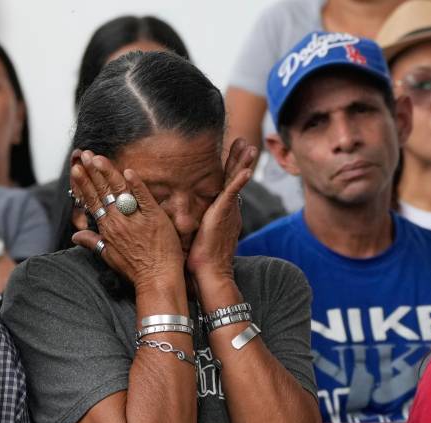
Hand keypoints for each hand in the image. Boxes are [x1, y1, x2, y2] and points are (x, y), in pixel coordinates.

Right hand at [70, 150, 183, 290]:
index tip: (75, 169)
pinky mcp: (154, 217)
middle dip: (91, 171)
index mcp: (107, 228)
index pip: (92, 201)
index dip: (83, 184)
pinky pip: (143, 197)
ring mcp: (136, 218)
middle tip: (83, 154)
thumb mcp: (109, 256)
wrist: (156, 279)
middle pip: (102, 191)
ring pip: (118, 191)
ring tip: (97, 157)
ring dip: (107, 172)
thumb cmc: (135, 270)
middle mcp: (118, 221)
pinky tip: (127, 171)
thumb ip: (92, 242)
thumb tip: (75, 237)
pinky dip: (135, 185)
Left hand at [185, 138, 255, 281]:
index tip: (231, 152)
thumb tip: (181, 219)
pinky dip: (240, 182)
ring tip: (249, 146)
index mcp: (222, 213)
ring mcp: (228, 212)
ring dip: (243, 163)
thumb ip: (193, 223)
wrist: (210, 274)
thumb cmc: (200, 260)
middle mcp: (229, 210)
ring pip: (236, 182)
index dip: (230, 168)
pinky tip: (247, 171)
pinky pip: (233, 195)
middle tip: (243, 140)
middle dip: (239, 159)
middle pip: (234, 178)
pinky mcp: (224, 216)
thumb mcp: (197, 235)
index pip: (226, 185)